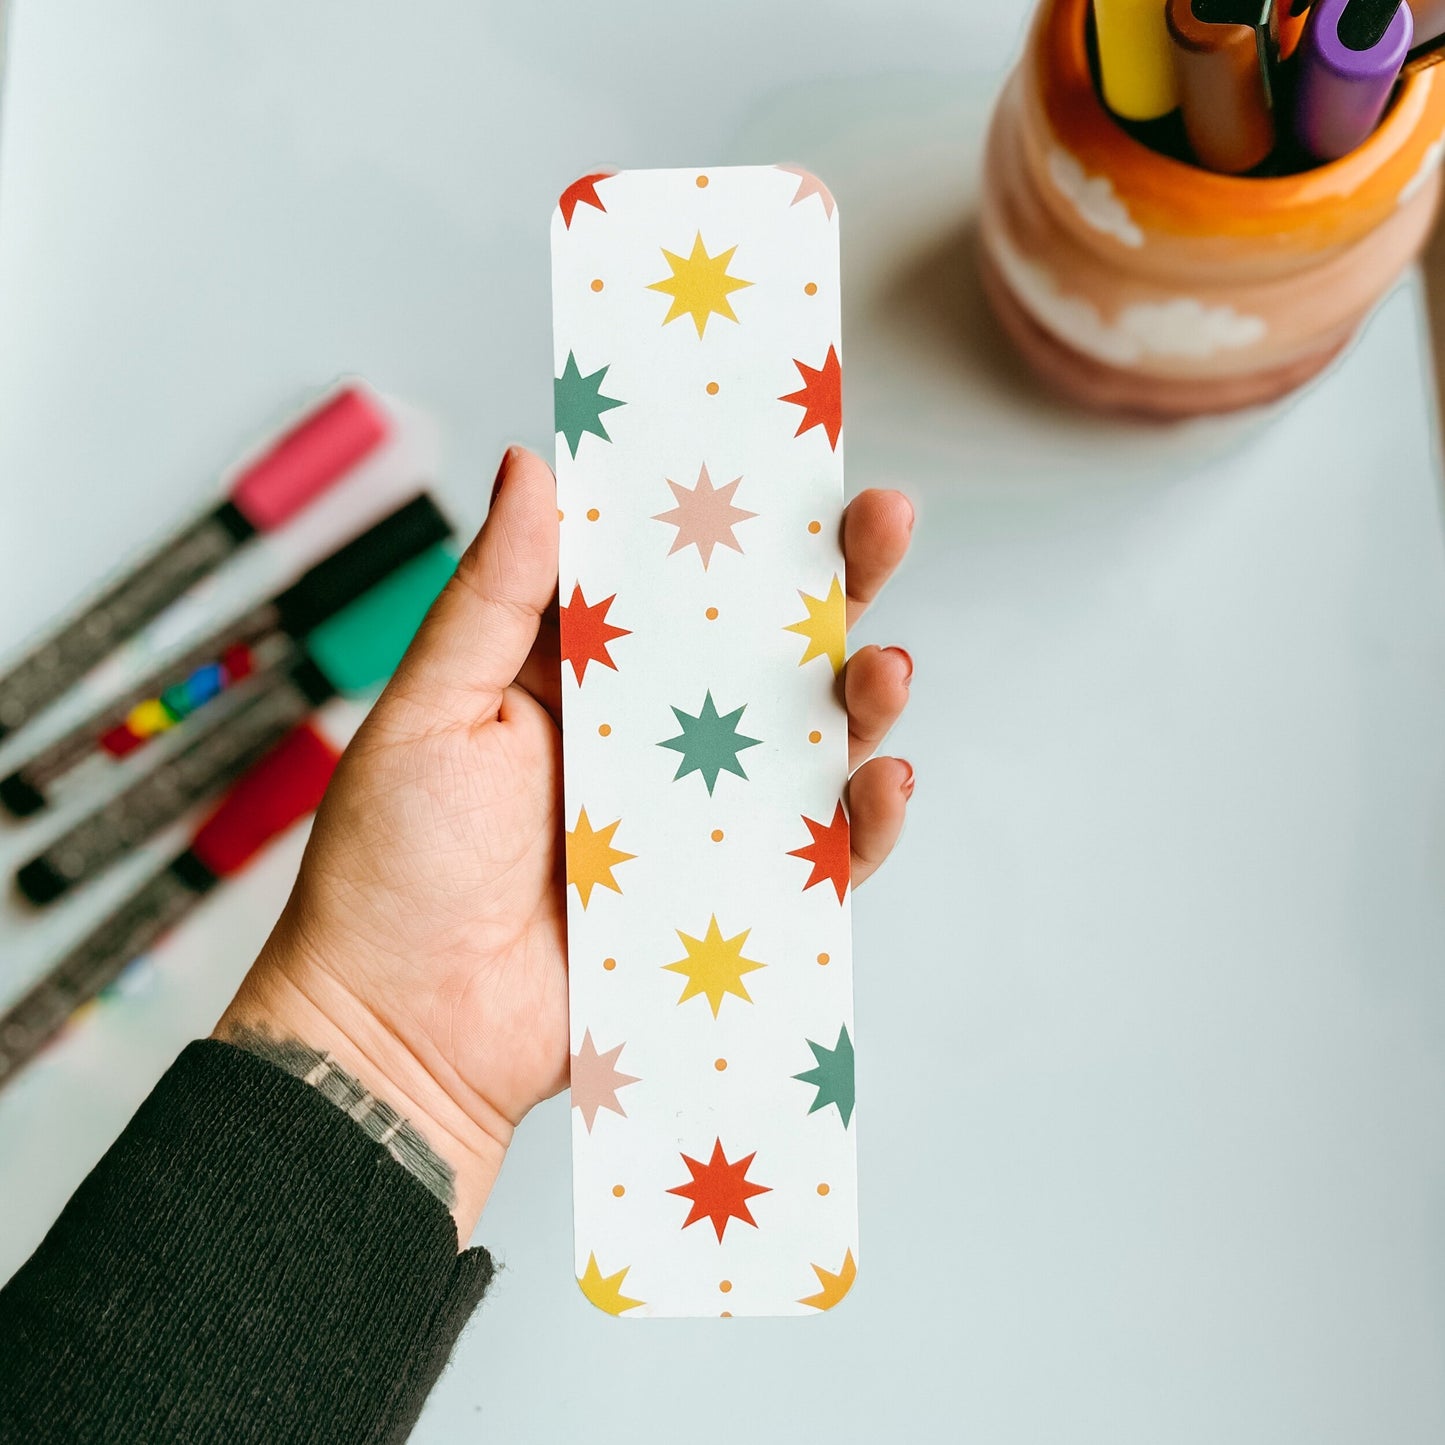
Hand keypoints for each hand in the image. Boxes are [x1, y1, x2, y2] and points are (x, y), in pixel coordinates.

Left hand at [216, 446, 914, 1238]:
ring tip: (885, 666)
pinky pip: (820, 857)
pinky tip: (885, 783)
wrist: (401, 1035)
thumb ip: (494, 594)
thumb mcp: (434, 709)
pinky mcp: (729, 900)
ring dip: (864, 695)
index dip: (732, 516)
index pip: (673, 577)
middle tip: (884, 518)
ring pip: (809, 740)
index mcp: (580, 674)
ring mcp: (699, 818)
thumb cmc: (393, 867)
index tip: (789, 451)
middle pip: (764, 644)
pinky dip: (864, 823)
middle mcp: (652, 735)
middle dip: (835, 579)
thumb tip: (533, 465)